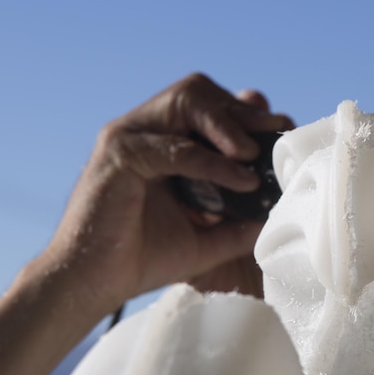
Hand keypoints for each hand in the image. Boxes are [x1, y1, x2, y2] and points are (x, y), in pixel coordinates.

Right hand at [39, 73, 291, 313]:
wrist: (92, 283)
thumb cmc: (138, 260)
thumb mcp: (204, 240)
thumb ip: (239, 224)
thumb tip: (281, 215)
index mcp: (159, 142)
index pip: (207, 105)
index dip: (246, 114)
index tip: (281, 133)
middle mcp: (142, 130)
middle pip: (198, 91)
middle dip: (242, 111)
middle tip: (275, 136)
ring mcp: (127, 136)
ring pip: (186, 102)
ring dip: (229, 124)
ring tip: (256, 154)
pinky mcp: (118, 154)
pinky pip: (175, 147)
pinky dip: (213, 163)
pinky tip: (241, 180)